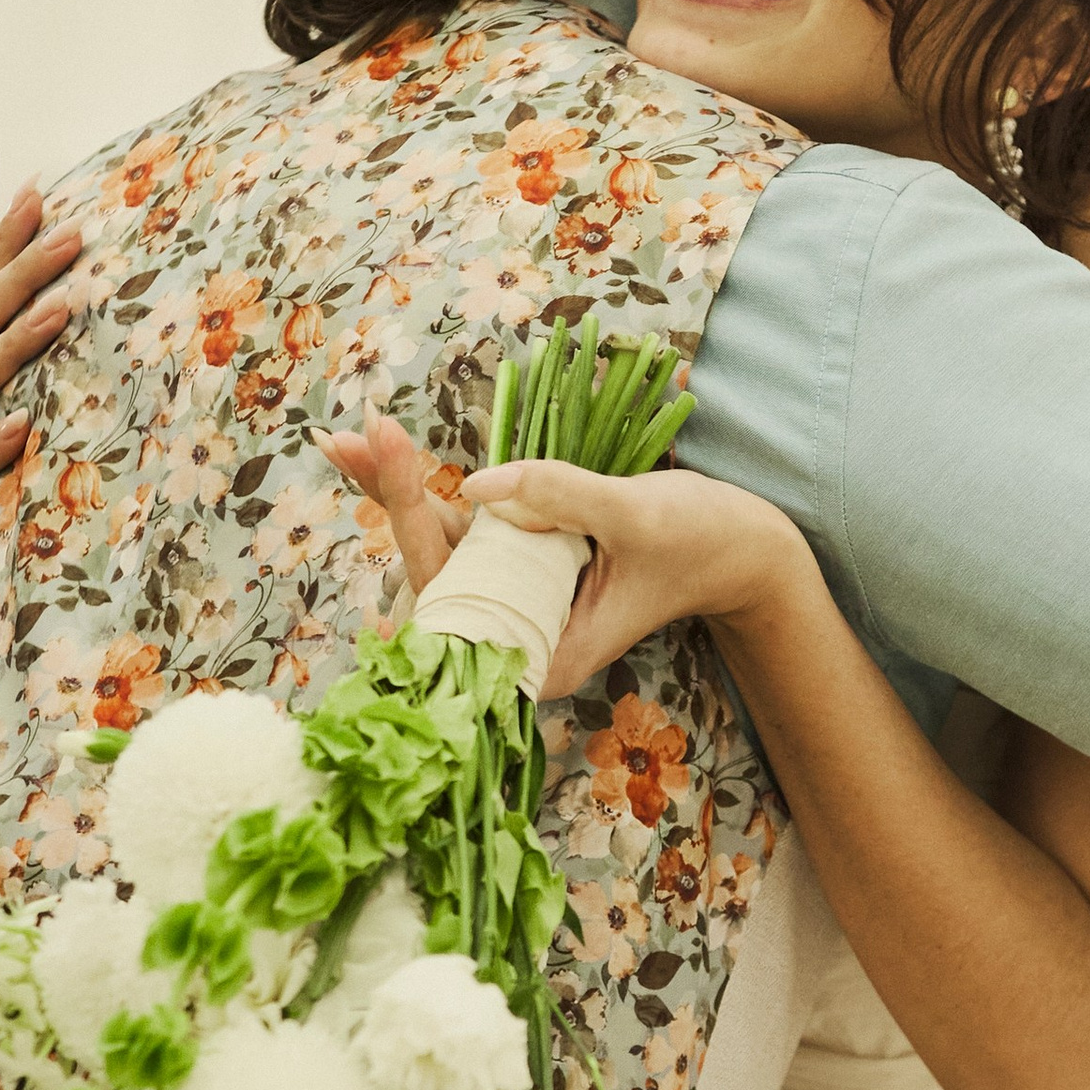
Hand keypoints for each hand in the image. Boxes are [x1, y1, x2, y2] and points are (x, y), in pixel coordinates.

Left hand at [328, 417, 808, 695]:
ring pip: (439, 546)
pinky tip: (383, 451)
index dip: (414, 520)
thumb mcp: (637, 513)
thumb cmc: (702, 539)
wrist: (743, 547)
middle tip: (347, 438)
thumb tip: (477, 484)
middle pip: (432, 569)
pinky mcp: (520, 564)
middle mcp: (517, 635)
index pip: (457, 589)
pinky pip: (462, 528)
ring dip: (395, 489)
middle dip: (390, 499)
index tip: (388, 457)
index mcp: (541, 651)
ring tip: (346, 440)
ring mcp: (515, 598)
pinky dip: (425, 487)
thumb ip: (560, 496)